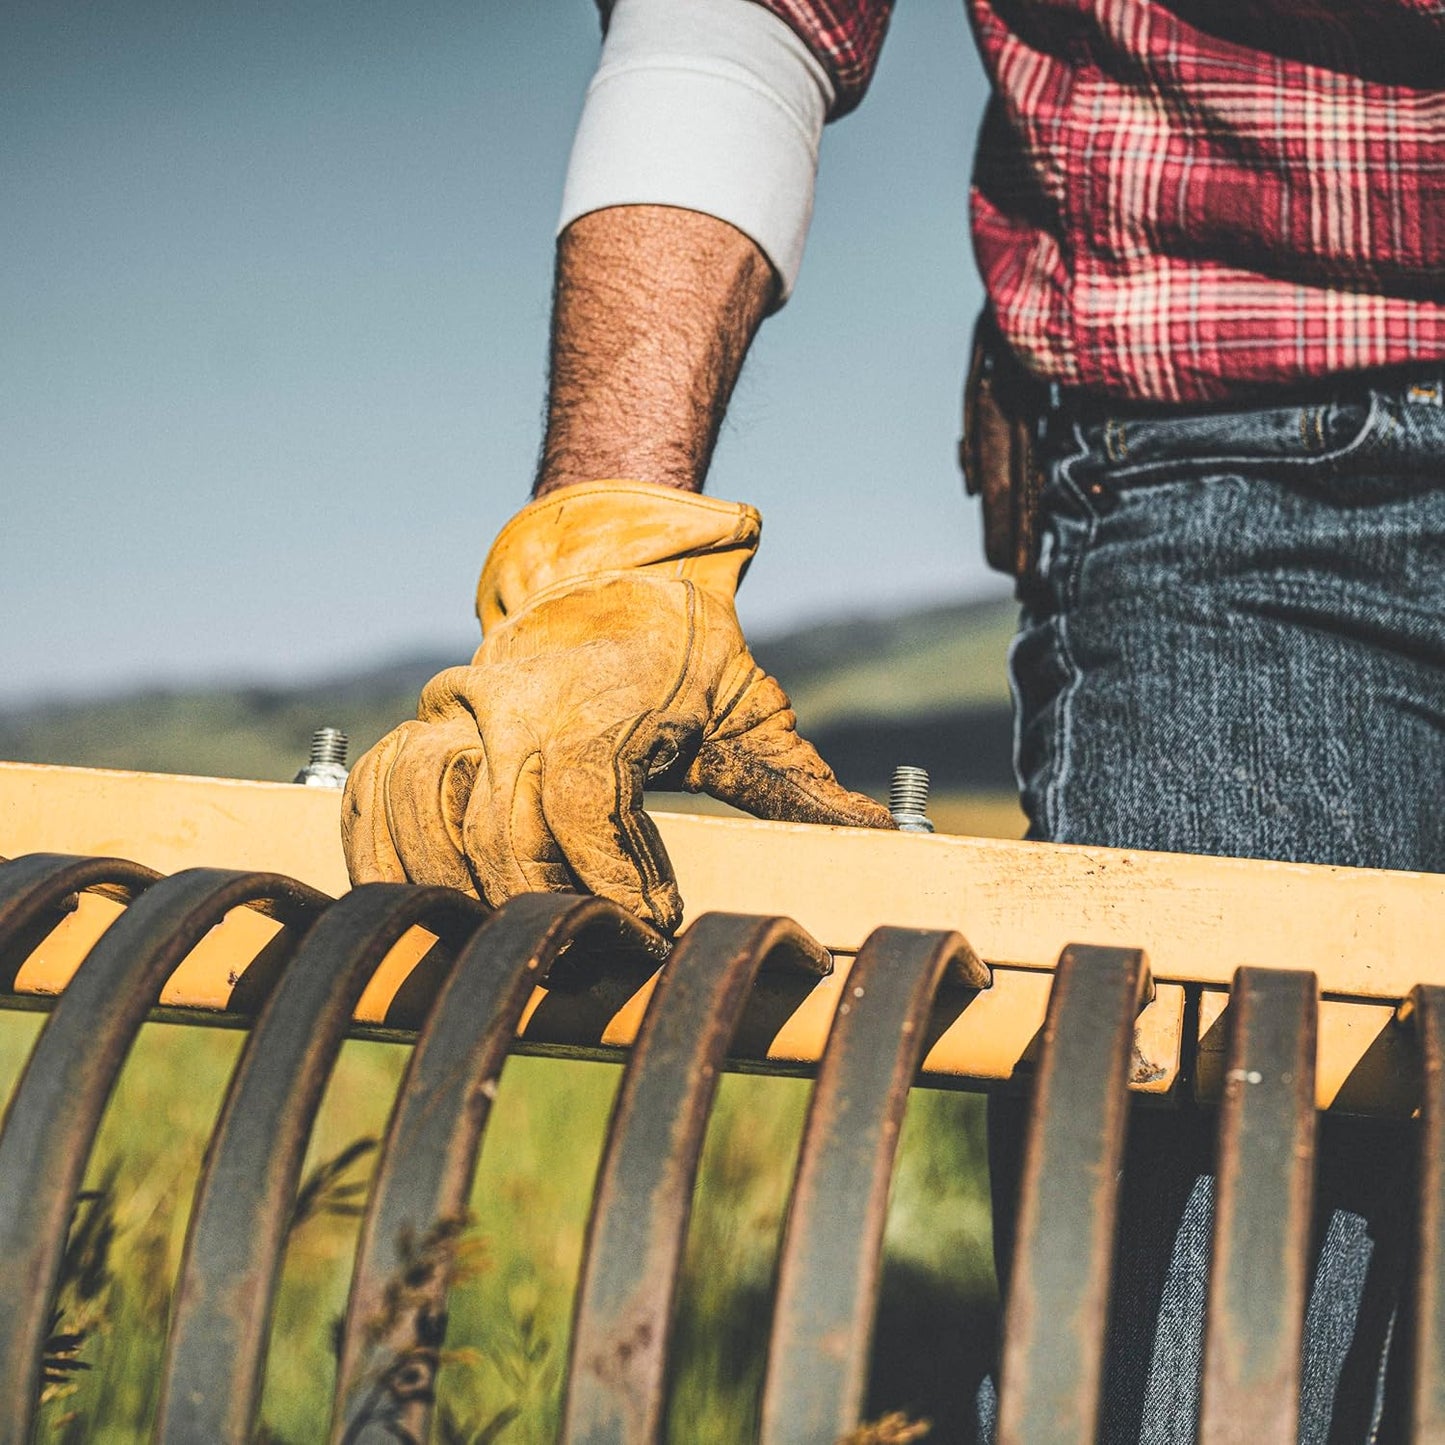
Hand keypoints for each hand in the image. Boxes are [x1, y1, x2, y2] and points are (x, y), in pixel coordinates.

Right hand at [342, 481, 892, 931]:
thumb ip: (794, 780)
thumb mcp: (747, 703)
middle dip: (542, 912)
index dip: (614, 887)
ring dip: (458, 894)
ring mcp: (460, 711)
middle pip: (498, 837)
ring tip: (506, 945)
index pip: (585, 818)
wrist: (607, 552)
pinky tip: (406, 899)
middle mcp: (514, 708)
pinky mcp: (430, 718)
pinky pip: (378, 787)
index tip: (651, 931)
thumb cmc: (684, 637)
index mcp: (596, 708)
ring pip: (427, 817)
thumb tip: (880, 837)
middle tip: (588, 958)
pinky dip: (378, 845)